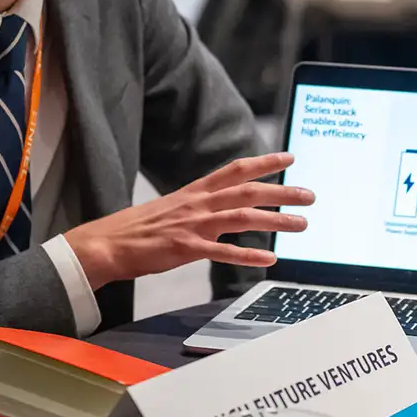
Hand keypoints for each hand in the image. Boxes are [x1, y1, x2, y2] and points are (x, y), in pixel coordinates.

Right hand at [64, 153, 313, 286]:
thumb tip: (225, 208)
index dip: (264, 162)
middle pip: (247, 191)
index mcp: (195, 192)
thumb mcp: (173, 208)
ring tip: (301, 225)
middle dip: (282, 191)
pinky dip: (248, 255)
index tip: (289, 157)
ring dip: (275, 221)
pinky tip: (269, 259)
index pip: (235, 170)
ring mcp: (192, 225)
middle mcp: (197, 204)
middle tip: (310, 195)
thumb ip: (201, 206)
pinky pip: (222, 252)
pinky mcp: (185, 249)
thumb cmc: (138, 229)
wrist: (106, 244)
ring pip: (242, 218)